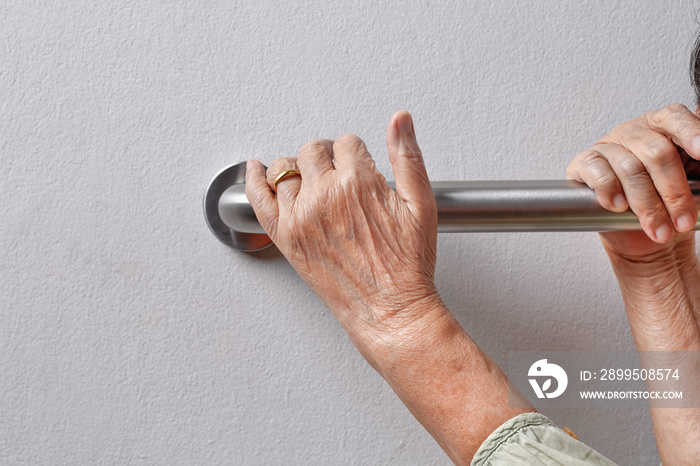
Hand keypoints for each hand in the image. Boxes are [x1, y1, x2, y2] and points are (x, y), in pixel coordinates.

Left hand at [245, 111, 440, 342]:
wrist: (389, 310)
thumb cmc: (407, 266)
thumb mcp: (421, 204)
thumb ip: (408, 156)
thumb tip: (401, 120)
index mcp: (358, 181)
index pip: (347, 143)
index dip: (355, 154)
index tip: (359, 167)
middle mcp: (325, 194)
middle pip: (314, 150)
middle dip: (327, 156)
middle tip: (337, 173)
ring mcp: (300, 215)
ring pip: (284, 167)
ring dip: (297, 167)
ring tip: (309, 179)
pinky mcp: (285, 236)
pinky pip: (258, 197)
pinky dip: (254, 179)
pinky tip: (256, 171)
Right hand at [566, 104, 699, 260]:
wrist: (639, 233)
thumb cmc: (666, 203)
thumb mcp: (693, 182)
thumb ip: (699, 163)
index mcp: (663, 126)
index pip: (675, 118)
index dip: (690, 132)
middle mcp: (635, 132)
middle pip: (656, 152)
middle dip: (674, 191)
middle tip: (685, 220)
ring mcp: (608, 146)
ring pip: (630, 169)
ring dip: (648, 206)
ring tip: (660, 230)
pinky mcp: (584, 164)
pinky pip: (597, 173)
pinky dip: (610, 191)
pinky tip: (619, 206)